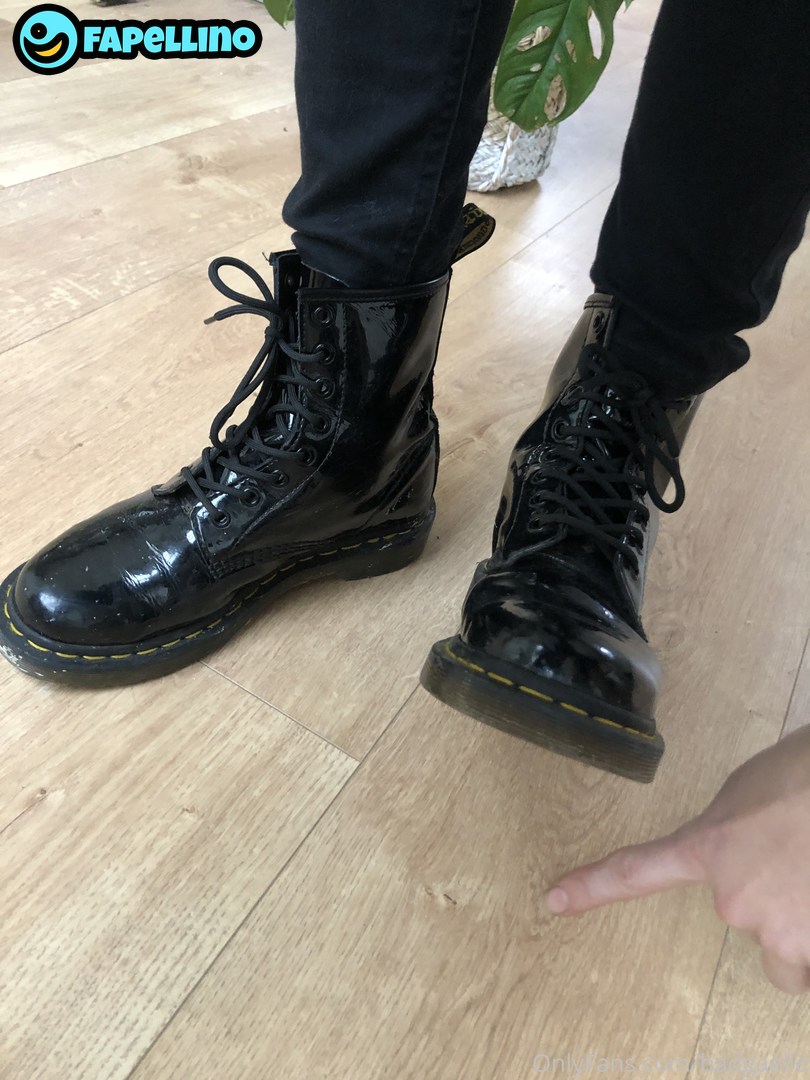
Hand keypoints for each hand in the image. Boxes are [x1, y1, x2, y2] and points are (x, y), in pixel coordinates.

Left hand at [546, 725, 809, 993]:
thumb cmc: (803, 776)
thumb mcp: (747, 796)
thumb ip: (729, 836)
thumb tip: (742, 854)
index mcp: (707, 849)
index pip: (636, 870)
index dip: (594, 887)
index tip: (555, 900)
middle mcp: (730, 900)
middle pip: (744, 916)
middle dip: (774, 896)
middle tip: (798, 860)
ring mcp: (774, 930)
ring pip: (788, 952)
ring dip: (802, 928)